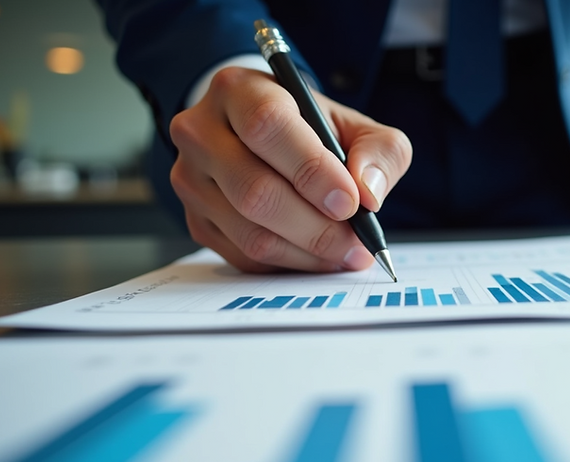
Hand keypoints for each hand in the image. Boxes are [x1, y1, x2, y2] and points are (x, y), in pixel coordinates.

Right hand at [169, 67, 411, 271]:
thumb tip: (369, 193)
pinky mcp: (196, 220)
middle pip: (256, 191)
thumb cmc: (310, 129)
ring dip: (308, 252)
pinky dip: (290, 263)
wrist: (264, 135)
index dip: (312, 170)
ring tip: (346, 252)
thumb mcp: (354, 125)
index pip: (267, 126)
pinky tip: (317, 255)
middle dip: (317, 226)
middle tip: (357, 242)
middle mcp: (201, 132)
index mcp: (239, 90)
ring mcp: (191, 180)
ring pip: (250, 232)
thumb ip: (379, 151)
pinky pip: (244, 256)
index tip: (350, 201)